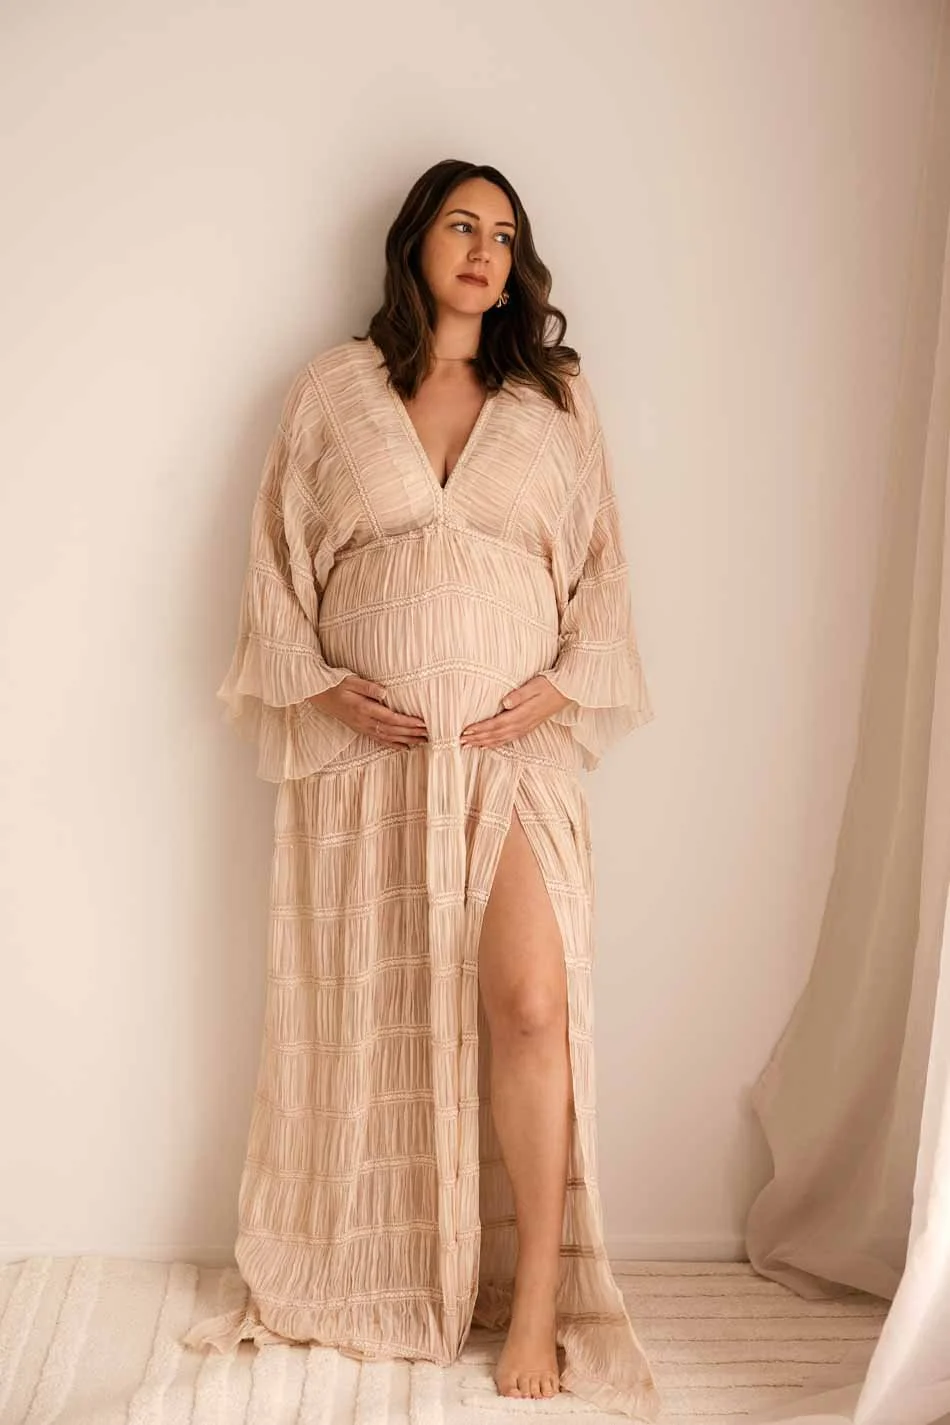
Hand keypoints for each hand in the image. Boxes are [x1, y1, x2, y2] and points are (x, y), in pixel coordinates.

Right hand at [310, 675, 427, 747]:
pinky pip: (379, 740)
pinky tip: (405, 747)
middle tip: (429, 734)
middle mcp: (364, 722)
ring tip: (423, 741)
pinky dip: (393, 745)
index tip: (422, 723)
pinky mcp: (361, 729)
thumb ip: (368, 687)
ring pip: (388, 737)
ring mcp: (362, 727)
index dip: (407, 722)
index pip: (391, 718)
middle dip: (412, 733)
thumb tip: (385, 692)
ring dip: (406, 740)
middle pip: (393, 730)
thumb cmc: (337, 685)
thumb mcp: (351, 681)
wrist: (320, 696)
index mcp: (364, 709)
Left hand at [459, 674, 572, 748]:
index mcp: (522, 714)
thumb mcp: (534, 685)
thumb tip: (504, 702)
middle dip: (477, 739)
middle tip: (460, 742)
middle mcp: (522, 724)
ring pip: (500, 739)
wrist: (567, 691)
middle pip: (495, 735)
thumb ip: (519, 694)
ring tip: (468, 746)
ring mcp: (525, 728)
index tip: (465, 731)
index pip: (496, 724)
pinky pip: (507, 739)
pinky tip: (486, 745)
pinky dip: (495, 744)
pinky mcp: (527, 727)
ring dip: (483, 743)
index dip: (480, 729)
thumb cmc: (550, 685)